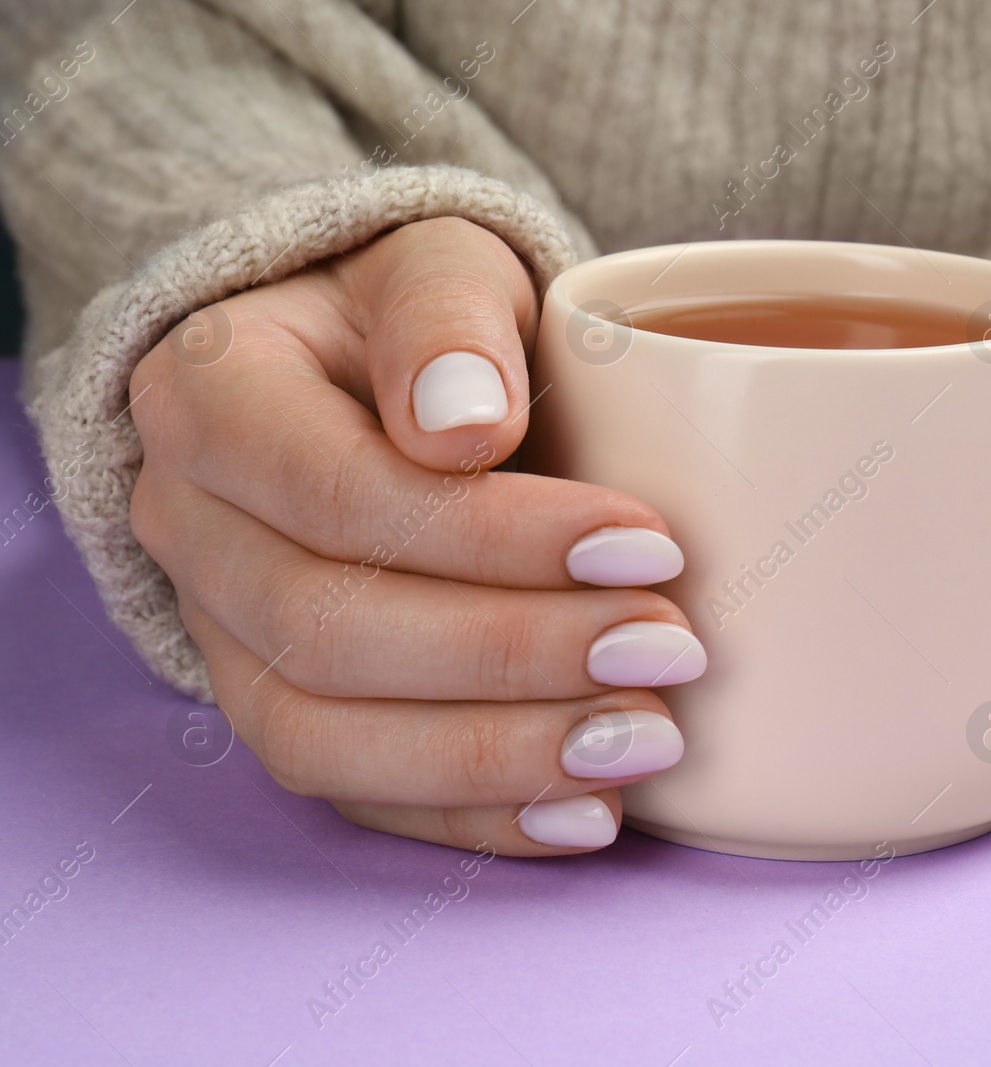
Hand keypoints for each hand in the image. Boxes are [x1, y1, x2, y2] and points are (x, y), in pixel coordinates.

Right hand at [129, 217, 704, 854]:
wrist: (361, 371)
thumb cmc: (414, 313)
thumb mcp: (439, 262)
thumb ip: (449, 321)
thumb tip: (464, 426)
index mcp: (209, 397)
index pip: (336, 492)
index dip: (495, 537)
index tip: (648, 544)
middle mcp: (190, 527)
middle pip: (329, 629)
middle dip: (514, 654)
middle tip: (669, 650)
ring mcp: (222, 631)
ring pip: (322, 736)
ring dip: (495, 757)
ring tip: (644, 743)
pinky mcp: (277, 702)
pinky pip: (349, 793)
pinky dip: (469, 817)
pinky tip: (585, 813)